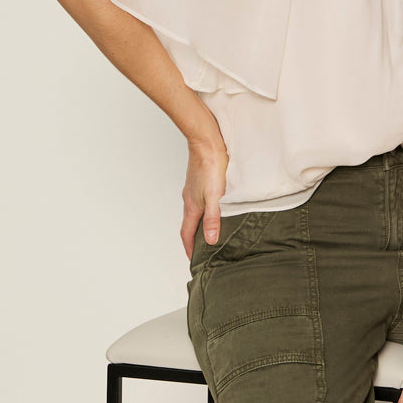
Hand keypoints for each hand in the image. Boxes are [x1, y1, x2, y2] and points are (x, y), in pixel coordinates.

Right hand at [181, 136, 228, 261]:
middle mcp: (190, 200)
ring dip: (198, 225)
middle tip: (201, 251)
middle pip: (189, 225)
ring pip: (194, 213)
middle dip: (193, 240)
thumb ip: (212, 219)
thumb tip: (209, 239)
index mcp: (192, 206)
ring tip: (207, 233)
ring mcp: (193, 190)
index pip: (187, 234)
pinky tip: (212, 209)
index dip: (189, 248)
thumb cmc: (210, 166)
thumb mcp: (215, 196)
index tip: (193, 260)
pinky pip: (199, 202)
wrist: (207, 142)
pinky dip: (203, 212)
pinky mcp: (199, 182)